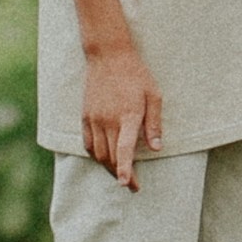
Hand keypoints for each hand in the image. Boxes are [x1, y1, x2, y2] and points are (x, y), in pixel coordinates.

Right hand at [80, 35, 162, 181]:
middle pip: (111, 157)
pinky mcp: (85, 116)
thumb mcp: (153, 95)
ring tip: (121, 174)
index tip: (127, 185)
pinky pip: (88, 144)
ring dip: (109, 167)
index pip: (124, 150)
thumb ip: (154, 124)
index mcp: (127, 115)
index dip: (126, 170)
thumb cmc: (136, 74)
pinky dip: (96, 156)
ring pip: (98, 154)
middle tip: (133, 186)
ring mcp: (94, 119)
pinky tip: (105, 159)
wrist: (108, 55)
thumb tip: (156, 148)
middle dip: (122, 175)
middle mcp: (108, 120)